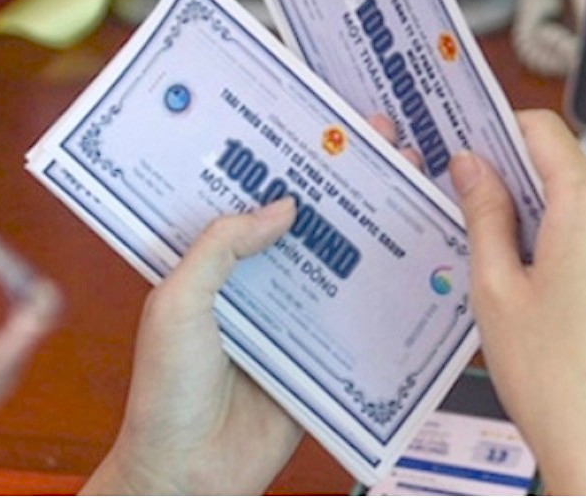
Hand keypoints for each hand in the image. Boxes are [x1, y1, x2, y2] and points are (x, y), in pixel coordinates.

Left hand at [81, 114, 410, 493]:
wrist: (187, 477)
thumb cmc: (165, 391)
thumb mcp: (177, 305)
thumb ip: (219, 249)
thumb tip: (281, 205)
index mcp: (218, 264)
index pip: (259, 195)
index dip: (293, 158)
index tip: (331, 123)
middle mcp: (260, 283)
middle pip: (312, 221)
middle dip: (350, 181)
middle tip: (391, 140)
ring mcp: (295, 320)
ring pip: (341, 263)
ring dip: (374, 229)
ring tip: (415, 184)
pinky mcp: (323, 358)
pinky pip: (358, 319)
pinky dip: (388, 294)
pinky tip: (419, 263)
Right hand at [449, 110, 585, 494]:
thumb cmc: (554, 379)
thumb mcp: (494, 287)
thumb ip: (483, 213)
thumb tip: (472, 166)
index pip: (543, 130)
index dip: (499, 129)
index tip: (468, 141)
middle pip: (561, 168)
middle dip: (514, 183)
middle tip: (468, 213)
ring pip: (578, 204)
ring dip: (538, 219)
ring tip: (501, 270)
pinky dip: (564, 244)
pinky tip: (536, 290)